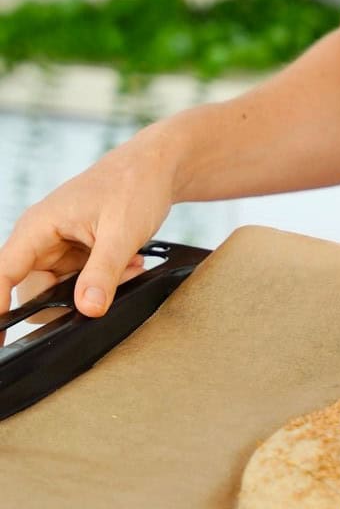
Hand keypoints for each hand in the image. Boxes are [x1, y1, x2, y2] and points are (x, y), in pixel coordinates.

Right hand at [0, 133, 175, 328]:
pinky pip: (81, 284)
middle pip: (34, 294)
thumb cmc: (134, 184)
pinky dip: (105, 281)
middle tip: (113, 283)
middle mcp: (40, 240)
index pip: (3, 274)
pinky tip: (129, 263)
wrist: (156, 168)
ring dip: (95, 289)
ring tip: (127, 266)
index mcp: (37, 228)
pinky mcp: (75, 255)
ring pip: (62, 293)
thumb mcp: (122, 231)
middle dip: (73, 299)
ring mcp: (58, 249)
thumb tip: (88, 309)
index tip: (0, 340)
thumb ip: (103, 273)